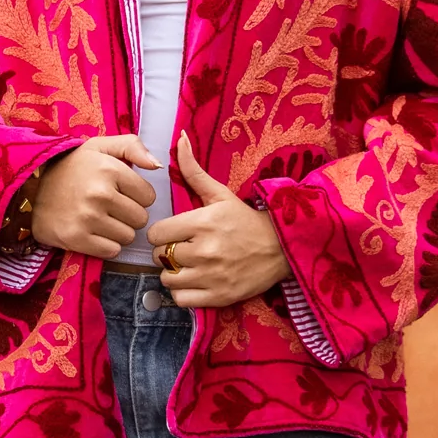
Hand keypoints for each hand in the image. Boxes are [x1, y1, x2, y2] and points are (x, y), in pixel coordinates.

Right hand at [28, 136, 159, 259]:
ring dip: (118, 231)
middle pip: (140, 219)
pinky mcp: (76, 239)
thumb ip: (132, 147)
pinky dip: (106, 245)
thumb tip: (157, 166)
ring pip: (128, 237)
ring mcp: (87, 218)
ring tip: (101, 220)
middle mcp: (99, 194)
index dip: (137, 196)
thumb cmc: (71, 168)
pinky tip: (93, 233)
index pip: (149, 196)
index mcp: (109, 169)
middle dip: (129, 215)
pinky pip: (111, 251)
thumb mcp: (99, 146)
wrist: (30, 189)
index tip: (120, 192)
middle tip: (110, 208)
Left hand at [153, 135, 286, 312]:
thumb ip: (193, 170)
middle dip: (167, 253)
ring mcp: (211, 276)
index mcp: (201, 222)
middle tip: (182, 248)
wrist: (281, 247)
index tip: (172, 233)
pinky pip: (182, 300)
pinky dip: (184, 293)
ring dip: (174, 274)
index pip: (155, 234)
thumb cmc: (245, 219)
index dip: (160, 233)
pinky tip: (195, 282)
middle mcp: (204, 250)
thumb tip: (180, 138)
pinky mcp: (218, 297)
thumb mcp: (220, 193)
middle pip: (160, 257)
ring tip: (188, 266)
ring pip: (168, 280)